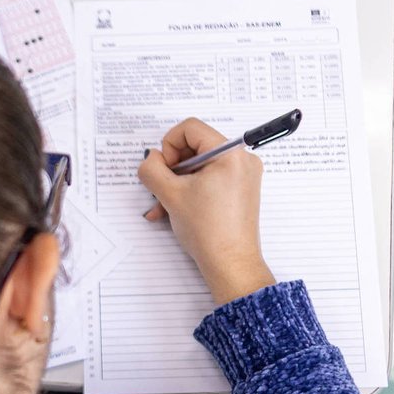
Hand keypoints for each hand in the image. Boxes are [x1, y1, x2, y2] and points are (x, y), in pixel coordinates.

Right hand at [138, 118, 274, 305]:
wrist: (231, 265)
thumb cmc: (210, 232)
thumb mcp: (170, 195)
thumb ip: (152, 169)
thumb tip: (151, 159)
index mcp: (230, 154)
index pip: (191, 128)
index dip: (169, 145)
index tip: (164, 168)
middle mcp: (241, 160)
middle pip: (195, 147)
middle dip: (172, 168)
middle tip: (161, 188)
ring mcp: (243, 176)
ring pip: (199, 166)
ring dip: (177, 183)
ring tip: (163, 205)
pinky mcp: (240, 190)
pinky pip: (210, 179)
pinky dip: (191, 190)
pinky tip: (173, 210)